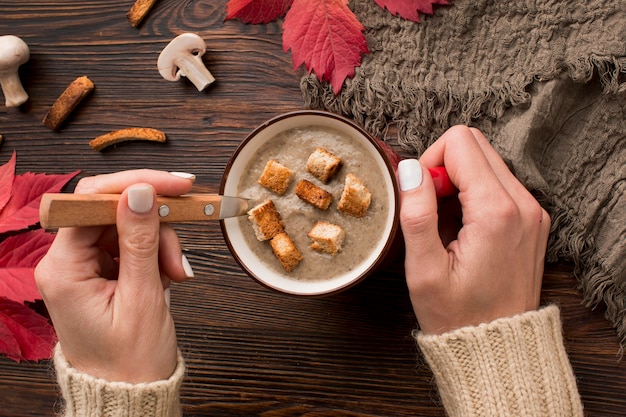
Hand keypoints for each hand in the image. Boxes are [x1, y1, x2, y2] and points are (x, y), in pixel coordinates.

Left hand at [35, 170, 195, 381]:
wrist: (129, 393)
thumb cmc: (129, 361)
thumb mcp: (142, 297)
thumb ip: (140, 241)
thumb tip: (141, 192)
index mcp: (63, 268)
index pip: (90, 202)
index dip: (135, 185)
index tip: (175, 184)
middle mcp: (66, 262)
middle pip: (113, 211)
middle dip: (155, 224)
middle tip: (184, 236)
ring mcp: (83, 265)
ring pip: (128, 226)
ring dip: (160, 243)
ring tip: (176, 273)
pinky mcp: (101, 270)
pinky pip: (132, 243)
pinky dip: (156, 254)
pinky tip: (167, 274)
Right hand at [397, 126, 549, 334]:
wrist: (499, 349)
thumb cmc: (459, 317)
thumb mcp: (425, 271)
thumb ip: (417, 214)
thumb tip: (411, 169)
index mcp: (497, 211)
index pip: (459, 143)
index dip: (429, 163)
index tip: (422, 199)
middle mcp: (523, 204)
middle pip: (475, 144)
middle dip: (444, 168)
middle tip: (432, 211)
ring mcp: (532, 211)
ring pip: (486, 161)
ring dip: (458, 183)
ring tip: (447, 226)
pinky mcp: (531, 219)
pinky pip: (497, 184)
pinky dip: (474, 196)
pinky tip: (462, 230)